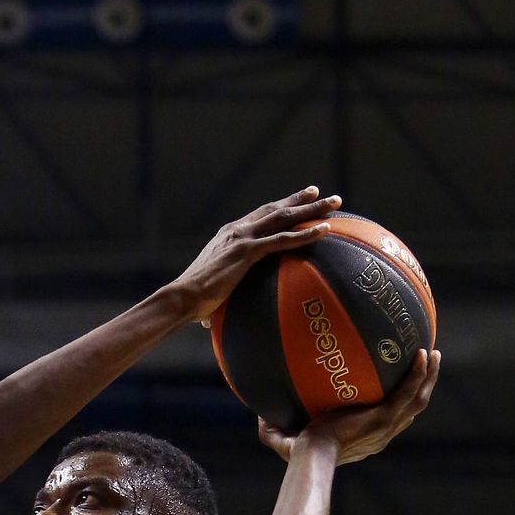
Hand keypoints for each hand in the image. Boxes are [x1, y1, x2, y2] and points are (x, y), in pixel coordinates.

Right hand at [168, 187, 341, 326]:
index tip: (295, 201)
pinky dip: (305, 234)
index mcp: (229, 235)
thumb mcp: (212, 292)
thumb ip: (221, 298)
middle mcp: (237, 230)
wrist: (181, 298)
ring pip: (284, 218)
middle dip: (299, 199)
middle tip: (319, 192)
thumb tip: (212, 322)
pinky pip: (282, 240)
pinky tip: (325, 231)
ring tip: (334, 203)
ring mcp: (242, 238)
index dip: (279, 206)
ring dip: (311, 209)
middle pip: (275, 209)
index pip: (259, 216)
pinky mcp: (247, 252)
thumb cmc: (192, 303)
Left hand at [260, 348, 439, 463]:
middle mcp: (383, 434)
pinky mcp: (385, 418)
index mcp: (368, 437)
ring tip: (432, 354)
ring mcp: (387, 426)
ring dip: (428, 376)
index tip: (400, 383)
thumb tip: (258, 414)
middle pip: (413, 408)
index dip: (399, 402)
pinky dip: (418, 374)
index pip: (390, 419)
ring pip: (418, 399)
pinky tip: (421, 354)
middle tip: (427, 361)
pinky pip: (409, 392)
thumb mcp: (286, 440)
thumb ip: (273, 428)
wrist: (312, 456)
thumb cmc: (299, 454)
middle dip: (423, 385)